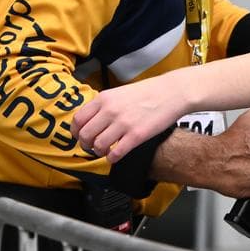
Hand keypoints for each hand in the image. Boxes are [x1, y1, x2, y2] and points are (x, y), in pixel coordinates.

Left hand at [73, 70, 191, 161]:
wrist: (173, 92)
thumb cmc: (149, 92)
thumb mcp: (120, 92)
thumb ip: (104, 105)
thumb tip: (91, 121)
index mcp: (104, 99)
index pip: (78, 120)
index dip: (76, 132)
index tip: (81, 136)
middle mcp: (110, 111)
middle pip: (85, 135)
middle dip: (86, 144)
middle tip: (93, 146)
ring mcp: (123, 124)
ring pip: (98, 146)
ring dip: (99, 151)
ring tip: (106, 150)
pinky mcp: (136, 136)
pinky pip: (115, 154)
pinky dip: (112, 158)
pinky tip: (116, 154)